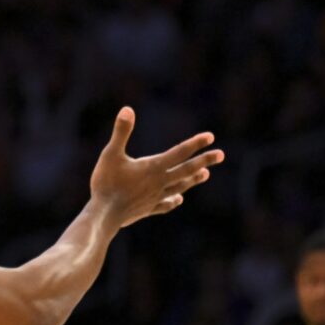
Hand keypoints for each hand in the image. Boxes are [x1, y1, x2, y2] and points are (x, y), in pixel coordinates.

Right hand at [89, 107, 221, 227]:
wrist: (104, 215)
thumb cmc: (106, 183)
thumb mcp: (111, 153)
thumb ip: (121, 132)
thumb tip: (127, 109)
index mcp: (153, 167)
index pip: (179, 153)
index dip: (195, 144)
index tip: (211, 137)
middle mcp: (159, 182)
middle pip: (186, 170)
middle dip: (204, 161)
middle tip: (221, 155)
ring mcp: (155, 197)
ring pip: (179, 186)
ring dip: (193, 179)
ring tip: (206, 174)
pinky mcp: (147, 209)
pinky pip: (165, 204)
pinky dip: (174, 201)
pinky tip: (179, 199)